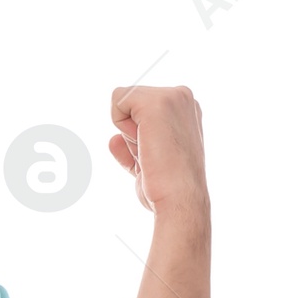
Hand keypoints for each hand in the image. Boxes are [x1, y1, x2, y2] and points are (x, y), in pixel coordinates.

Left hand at [108, 84, 207, 218]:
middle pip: (132, 103)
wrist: (179, 200)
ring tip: (150, 152)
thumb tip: (113, 140)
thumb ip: (134, 148)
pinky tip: (143, 143)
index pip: (143, 110)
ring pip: (125, 101)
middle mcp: (182, 98)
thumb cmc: (168, 190)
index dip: (139, 136)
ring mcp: (172, 97)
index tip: (156, 156)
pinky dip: (119, 124)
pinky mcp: (156, 102)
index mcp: (185, 110)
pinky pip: (117, 99)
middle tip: (153, 156)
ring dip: (128, 133)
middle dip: (133, 132)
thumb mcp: (149, 163)